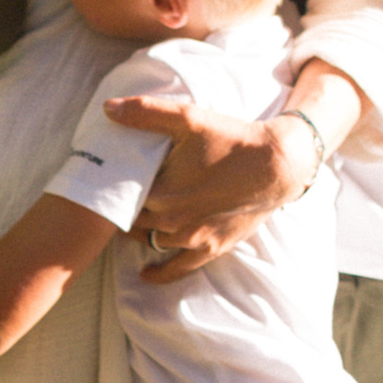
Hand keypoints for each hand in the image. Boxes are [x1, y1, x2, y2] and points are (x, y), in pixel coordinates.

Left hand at [104, 94, 314, 282]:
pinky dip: (159, 273)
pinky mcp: (211, 248)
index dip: (112, 189)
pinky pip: (177, 269)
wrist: (276, 165)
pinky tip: (146, 273)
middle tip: (119, 198)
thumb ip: (145, 113)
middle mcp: (172, 220)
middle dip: (124, 209)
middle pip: (132, 221)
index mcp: (161, 191)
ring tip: (133, 219)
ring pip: (150, 241)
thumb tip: (108, 108)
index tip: (106, 181)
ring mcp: (192, 238)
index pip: (120, 197)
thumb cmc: (232, 139)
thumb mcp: (189, 118)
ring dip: (140, 232)